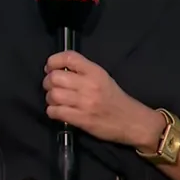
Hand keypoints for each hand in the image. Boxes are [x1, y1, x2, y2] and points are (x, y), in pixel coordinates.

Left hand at [43, 51, 161, 148]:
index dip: (53, 61)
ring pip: (53, 95)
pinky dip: (52, 111)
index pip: (69, 57)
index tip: (50, 68)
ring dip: (49, 98)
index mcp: (96, 71)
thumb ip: (83, 72)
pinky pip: (56, 112)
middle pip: (55, 77)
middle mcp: (89, 85)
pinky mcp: (82, 119)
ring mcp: (85, 103)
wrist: (132, 121)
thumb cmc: (115, 99)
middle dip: (47, 82)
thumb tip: (57, 70)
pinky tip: (58, 112)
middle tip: (51, 87)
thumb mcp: (103, 78)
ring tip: (55, 101)